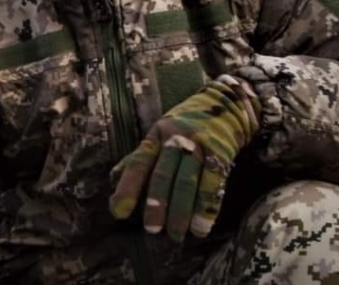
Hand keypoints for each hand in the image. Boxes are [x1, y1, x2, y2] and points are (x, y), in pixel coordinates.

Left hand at [109, 74, 260, 241]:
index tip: (117, 212)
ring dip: (181, 211)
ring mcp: (200, 144)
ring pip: (187, 180)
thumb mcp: (160, 136)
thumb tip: (111, 180)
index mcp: (156, 135)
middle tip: (152, 230)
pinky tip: (202, 226)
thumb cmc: (186, 127)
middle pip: (163, 174)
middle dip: (156, 204)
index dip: (127, 186)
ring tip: (176, 235)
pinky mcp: (222, 152)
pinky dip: (207, 207)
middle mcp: (176, 138)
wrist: (227, 104)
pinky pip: (214, 183)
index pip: (138, 162)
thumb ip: (139, 158)